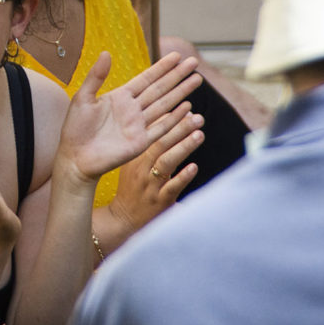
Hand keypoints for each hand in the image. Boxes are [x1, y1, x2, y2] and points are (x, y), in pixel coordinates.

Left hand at [58, 51, 201, 183]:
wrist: (74, 158)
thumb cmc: (75, 129)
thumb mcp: (83, 98)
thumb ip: (96, 76)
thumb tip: (106, 52)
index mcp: (120, 97)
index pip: (146, 78)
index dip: (161, 67)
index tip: (176, 56)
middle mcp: (133, 109)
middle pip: (160, 89)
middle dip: (177, 76)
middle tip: (194, 62)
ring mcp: (139, 125)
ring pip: (165, 105)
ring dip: (181, 92)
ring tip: (197, 79)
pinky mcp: (141, 142)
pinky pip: (161, 127)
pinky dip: (175, 118)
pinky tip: (188, 106)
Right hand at [108, 105, 204, 232]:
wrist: (124, 218)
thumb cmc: (133, 186)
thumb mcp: (135, 162)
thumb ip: (152, 143)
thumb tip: (171, 119)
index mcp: (135, 156)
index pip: (151, 133)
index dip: (167, 118)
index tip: (184, 106)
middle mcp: (141, 168)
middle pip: (160, 143)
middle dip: (179, 128)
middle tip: (197, 117)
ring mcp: (150, 184)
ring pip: (166, 162)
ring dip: (183, 147)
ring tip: (199, 134)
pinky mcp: (160, 200)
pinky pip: (171, 186)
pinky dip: (183, 176)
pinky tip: (194, 166)